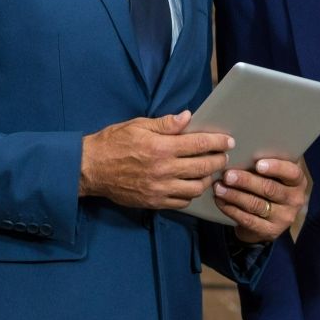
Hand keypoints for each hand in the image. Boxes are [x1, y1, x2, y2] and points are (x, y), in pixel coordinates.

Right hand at [80, 111, 234, 211]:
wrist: (90, 169)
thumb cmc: (113, 142)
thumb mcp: (138, 125)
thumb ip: (165, 124)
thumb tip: (188, 117)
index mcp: (161, 147)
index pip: (199, 144)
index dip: (218, 142)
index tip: (228, 141)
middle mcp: (164, 170)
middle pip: (203, 167)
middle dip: (218, 160)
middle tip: (223, 156)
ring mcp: (159, 189)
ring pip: (196, 188)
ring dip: (206, 179)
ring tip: (208, 171)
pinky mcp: (154, 202)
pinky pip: (182, 202)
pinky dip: (190, 194)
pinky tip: (190, 185)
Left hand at [215, 155, 308, 242]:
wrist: (268, 219)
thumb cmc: (269, 185)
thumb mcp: (274, 174)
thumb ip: (266, 163)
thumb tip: (243, 149)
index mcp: (298, 181)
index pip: (292, 173)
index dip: (276, 168)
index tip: (258, 164)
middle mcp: (295, 200)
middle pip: (269, 189)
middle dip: (246, 181)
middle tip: (228, 175)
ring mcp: (283, 218)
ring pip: (256, 205)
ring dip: (234, 195)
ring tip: (219, 187)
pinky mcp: (269, 231)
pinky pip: (248, 220)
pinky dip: (231, 209)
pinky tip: (220, 201)